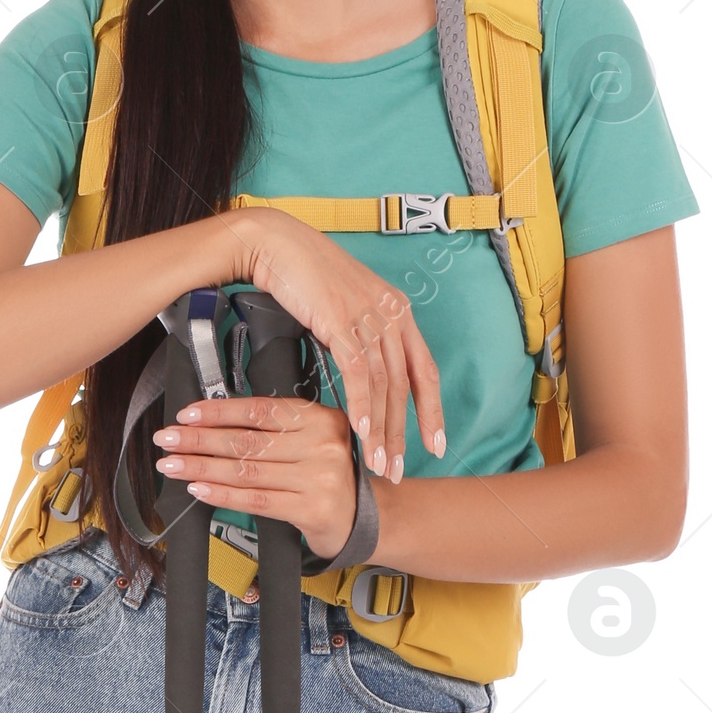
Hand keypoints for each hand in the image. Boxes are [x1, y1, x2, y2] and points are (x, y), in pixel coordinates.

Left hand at [153, 393, 363, 558]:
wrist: (364, 517)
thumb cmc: (328, 476)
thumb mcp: (310, 440)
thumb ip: (273, 430)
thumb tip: (211, 425)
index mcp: (319, 418)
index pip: (259, 410)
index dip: (218, 412)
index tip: (187, 415)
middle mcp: (321, 444)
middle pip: (248, 440)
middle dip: (200, 439)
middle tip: (168, 439)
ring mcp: (319, 478)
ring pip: (247, 470)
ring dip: (202, 467)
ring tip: (172, 465)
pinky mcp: (311, 509)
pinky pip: (256, 500)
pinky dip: (222, 494)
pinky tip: (199, 489)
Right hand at [221, 207, 444, 480]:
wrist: (276, 244)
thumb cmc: (304, 275)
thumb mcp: (345, 308)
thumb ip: (361, 337)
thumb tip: (362, 374)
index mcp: (397, 310)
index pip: (424, 369)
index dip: (432, 410)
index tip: (435, 443)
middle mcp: (390, 313)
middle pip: (406, 384)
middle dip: (405, 433)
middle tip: (400, 468)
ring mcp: (367, 316)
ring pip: (384, 384)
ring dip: (382, 430)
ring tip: (378, 462)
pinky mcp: (342, 320)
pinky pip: (358, 372)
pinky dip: (362, 405)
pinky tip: (360, 431)